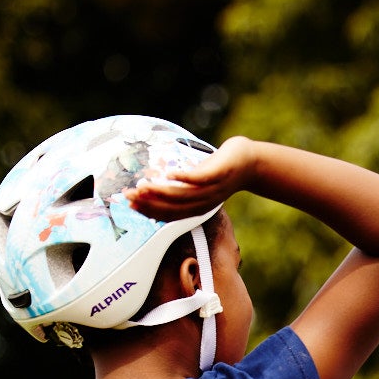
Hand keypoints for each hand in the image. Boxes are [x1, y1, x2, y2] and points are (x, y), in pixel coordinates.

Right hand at [125, 137, 259, 219]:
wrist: (250, 163)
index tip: (129, 204)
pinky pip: (199, 180)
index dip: (148, 211)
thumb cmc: (220, 171)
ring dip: (160, 192)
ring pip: (182, 196)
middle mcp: (203, 203)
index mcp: (197, 208)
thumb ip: (179, 189)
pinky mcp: (219, 175)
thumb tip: (156, 191)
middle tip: (129, 196)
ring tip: (142, 186)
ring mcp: (211, 190)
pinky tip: (168, 174)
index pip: (169, 214)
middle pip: (172, 208)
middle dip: (148, 203)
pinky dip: (182, 178)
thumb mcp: (197, 183)